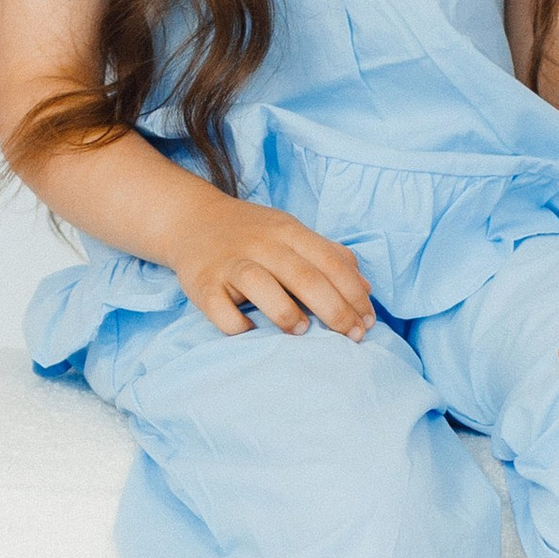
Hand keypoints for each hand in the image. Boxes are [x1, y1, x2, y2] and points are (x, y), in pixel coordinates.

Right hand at [174, 193, 373, 339]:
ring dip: (286, 312)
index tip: (367, 322)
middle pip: (304, 276)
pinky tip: (252, 333)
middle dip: (335, 310)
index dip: (354, 294)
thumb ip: (330, 256)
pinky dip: (237, 324)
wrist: (191, 220)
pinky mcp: (202, 284)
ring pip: (260, 284)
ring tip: (303, 332)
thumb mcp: (292, 233)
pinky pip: (219, 308)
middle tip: (352, 337)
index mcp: (288, 231)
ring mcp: (230, 263)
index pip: (330, 262)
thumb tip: (366, 289)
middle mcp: (261, 244)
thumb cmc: (252, 234)